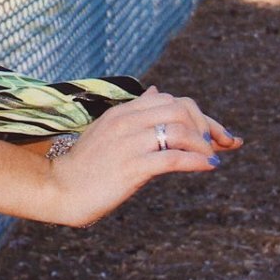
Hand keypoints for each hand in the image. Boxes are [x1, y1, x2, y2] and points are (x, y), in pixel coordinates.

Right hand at [38, 86, 242, 228]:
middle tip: (219, 145)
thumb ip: (136, 112)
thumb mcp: (109, 129)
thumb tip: (157, 91)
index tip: (217, 135)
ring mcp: (128, 144)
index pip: (172, 100)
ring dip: (204, 145)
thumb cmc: (87, 164)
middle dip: (207, 126)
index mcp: (123, 111)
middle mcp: (127, 122)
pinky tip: (208, 166)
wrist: (59, 188)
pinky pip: (173, 159)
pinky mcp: (131, 168)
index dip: (200, 116)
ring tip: (212, 157)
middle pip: (181, 110)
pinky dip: (197, 161)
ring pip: (179, 132)